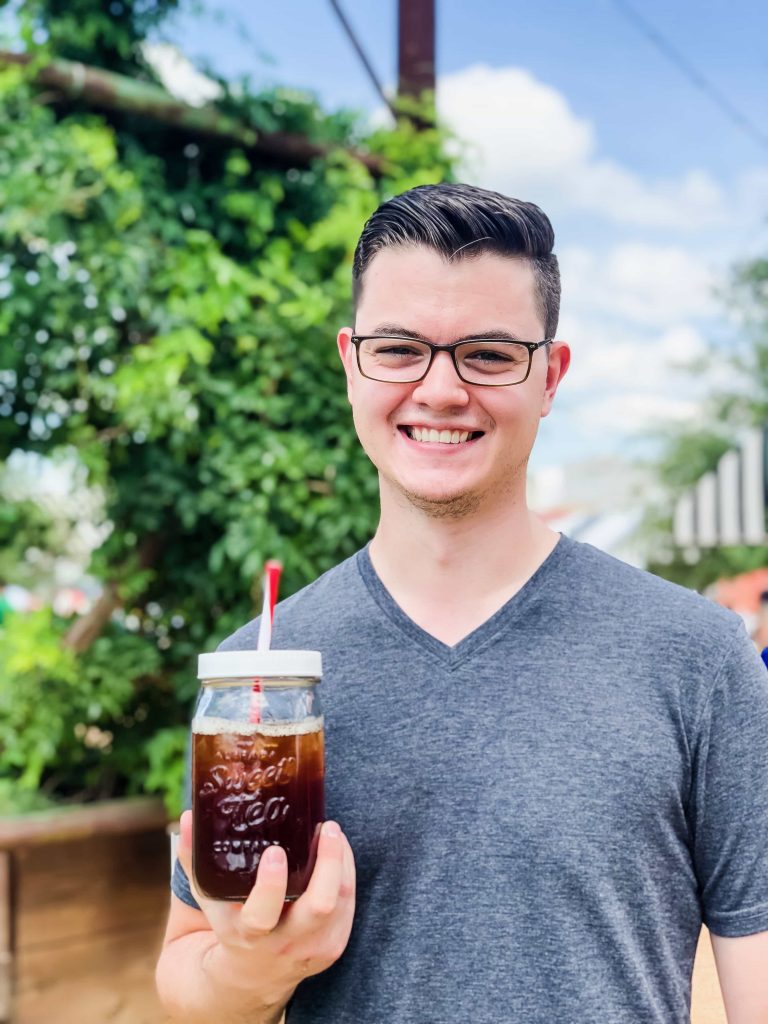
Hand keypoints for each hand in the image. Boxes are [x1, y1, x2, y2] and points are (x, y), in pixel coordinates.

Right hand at [172, 811, 355, 1014]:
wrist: (251, 977)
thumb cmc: (230, 927)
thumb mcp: (208, 899)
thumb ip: (194, 858)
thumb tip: (185, 817)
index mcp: (248, 934)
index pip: (261, 916)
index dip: (270, 885)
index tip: (275, 851)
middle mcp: (284, 944)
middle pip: (318, 906)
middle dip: (327, 864)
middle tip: (326, 829)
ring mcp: (314, 947)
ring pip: (339, 901)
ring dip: (340, 861)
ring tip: (332, 830)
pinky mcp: (334, 943)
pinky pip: (348, 904)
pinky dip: (346, 872)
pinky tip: (339, 849)